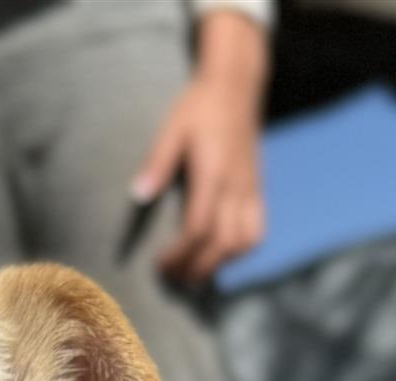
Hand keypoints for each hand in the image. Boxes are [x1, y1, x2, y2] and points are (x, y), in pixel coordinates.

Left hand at [133, 12, 268, 282]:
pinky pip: (257, 231)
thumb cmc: (198, 107)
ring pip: (244, 243)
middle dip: (196, 268)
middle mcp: (236, 185)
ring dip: (219, 264)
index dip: (180, 255)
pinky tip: (220, 254)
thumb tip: (138, 196)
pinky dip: (240, 251)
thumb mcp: (172, 129)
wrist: (236, 86)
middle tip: (174, 278)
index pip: (199, 229)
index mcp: (213, 173)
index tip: (160, 265)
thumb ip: (157, 164)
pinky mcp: (258, 189)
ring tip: (195, 270)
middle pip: (222, 244)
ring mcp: (250, 189)